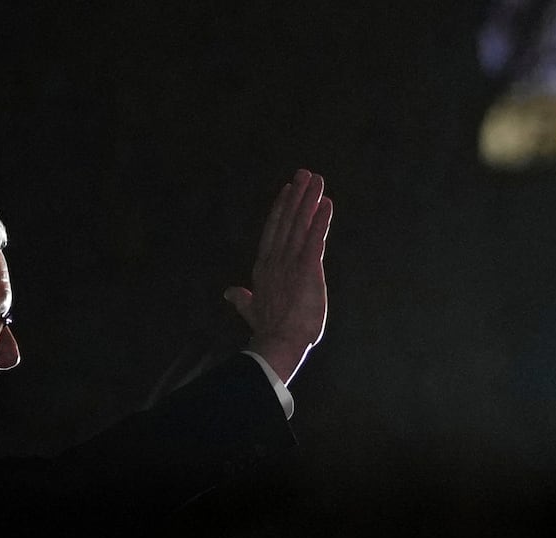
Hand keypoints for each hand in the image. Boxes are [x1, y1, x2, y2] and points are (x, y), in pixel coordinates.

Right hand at [223, 168, 332, 384]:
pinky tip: (326, 204)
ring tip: (316, 180)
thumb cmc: (269, 331)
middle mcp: (276, 260)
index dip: (280, 210)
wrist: (278, 343)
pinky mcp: (308, 269)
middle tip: (304, 174)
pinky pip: (315, 239)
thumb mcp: (252, 310)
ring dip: (309, 201)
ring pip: (300, 225)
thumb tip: (228, 292)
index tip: (287, 191)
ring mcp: (291, 263)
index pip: (273, 232)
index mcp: (264, 269)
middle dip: (296, 197)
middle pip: (287, 221)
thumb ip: (242, 299)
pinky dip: (321, 220)